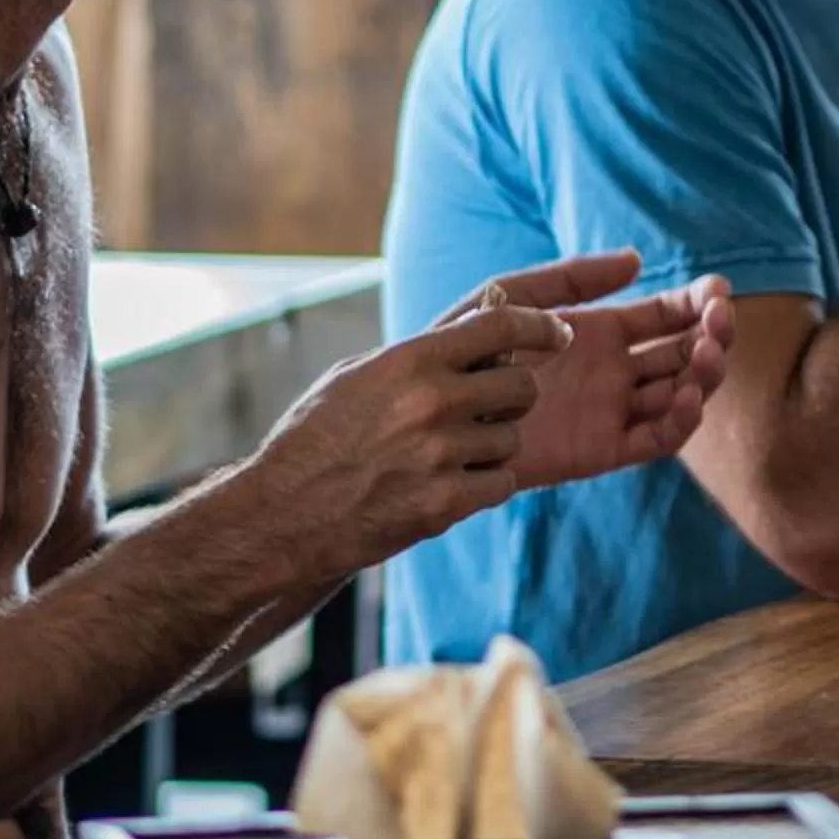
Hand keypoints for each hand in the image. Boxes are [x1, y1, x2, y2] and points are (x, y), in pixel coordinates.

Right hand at [245, 297, 571, 580]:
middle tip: (488, 410)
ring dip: (493, 446)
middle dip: (513, 397)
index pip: (501, 323)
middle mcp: (431, 403)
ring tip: (446, 455)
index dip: (541, 325)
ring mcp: (440, 455)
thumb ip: (418, 354)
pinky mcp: (445, 505)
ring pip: (512, 439)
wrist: (280, 515)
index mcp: (410, 361)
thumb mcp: (357, 375)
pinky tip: (447, 484)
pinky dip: (483, 485)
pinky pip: (500, 483)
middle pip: (522, 386)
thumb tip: (477, 328)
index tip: (558, 334)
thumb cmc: (314, 440)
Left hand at [434, 252, 738, 490]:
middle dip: (713, 334)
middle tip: (719, 322)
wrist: (433, 411)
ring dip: (704, 374)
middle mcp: (616, 371)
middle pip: (685, 352)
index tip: (718, 291)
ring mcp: (612, 411)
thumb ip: (571, 278)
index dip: (699, 302)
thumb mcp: (514, 296)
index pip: (668, 314)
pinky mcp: (602, 450)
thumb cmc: (465, 347)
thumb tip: (637, 260)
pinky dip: (682, 420)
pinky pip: (656, 438)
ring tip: (704, 355)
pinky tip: (687, 396)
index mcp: (603, 331)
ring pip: (681, 392)